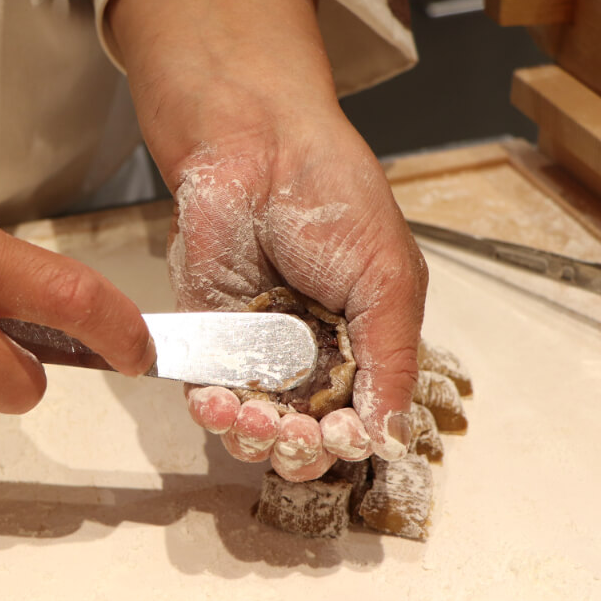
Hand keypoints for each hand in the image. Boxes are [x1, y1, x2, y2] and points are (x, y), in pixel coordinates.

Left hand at [106, 0, 426, 480]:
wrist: (258, 149)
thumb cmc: (333, 199)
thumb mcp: (388, 279)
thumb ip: (393, 359)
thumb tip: (391, 437)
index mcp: (363, 344)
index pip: (360, 420)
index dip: (351, 442)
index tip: (345, 436)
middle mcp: (309, 355)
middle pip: (305, 437)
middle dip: (301, 451)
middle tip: (299, 435)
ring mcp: (256, 350)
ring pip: (254, 427)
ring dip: (256, 440)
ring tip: (260, 421)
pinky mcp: (207, 337)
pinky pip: (207, 395)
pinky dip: (213, 413)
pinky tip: (223, 406)